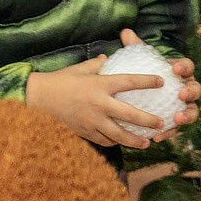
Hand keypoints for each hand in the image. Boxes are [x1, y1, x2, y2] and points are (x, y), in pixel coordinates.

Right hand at [25, 58, 169, 148]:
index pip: (129, 82)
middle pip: (130, 115)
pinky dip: (114, 141)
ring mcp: (93, 120)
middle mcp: (100, 104)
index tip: (161, 81)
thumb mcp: (80, 68)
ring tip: (146, 142)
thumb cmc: (60, 80)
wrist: (39, 98)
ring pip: (119, 134)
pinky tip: (120, 142)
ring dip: (135, 140)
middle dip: (148, 120)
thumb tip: (107, 58)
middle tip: (161, 123)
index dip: (147, 81)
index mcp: (100, 85)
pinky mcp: (85, 131)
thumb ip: (96, 64)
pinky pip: (104, 140)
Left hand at [116, 28, 200, 133]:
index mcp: (180, 72)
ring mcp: (184, 106)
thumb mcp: (140, 59)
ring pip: (192, 112)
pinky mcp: (176, 121)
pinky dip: (169, 133)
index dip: (184, 67)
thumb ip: (135, 47)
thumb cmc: (143, 73)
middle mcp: (186, 88)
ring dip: (187, 116)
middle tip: (181, 94)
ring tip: (176, 119)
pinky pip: (176, 129)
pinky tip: (158, 137)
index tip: (174, 68)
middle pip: (196, 90)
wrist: (142, 94)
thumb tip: (126, 32)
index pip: (187, 66)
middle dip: (191, 92)